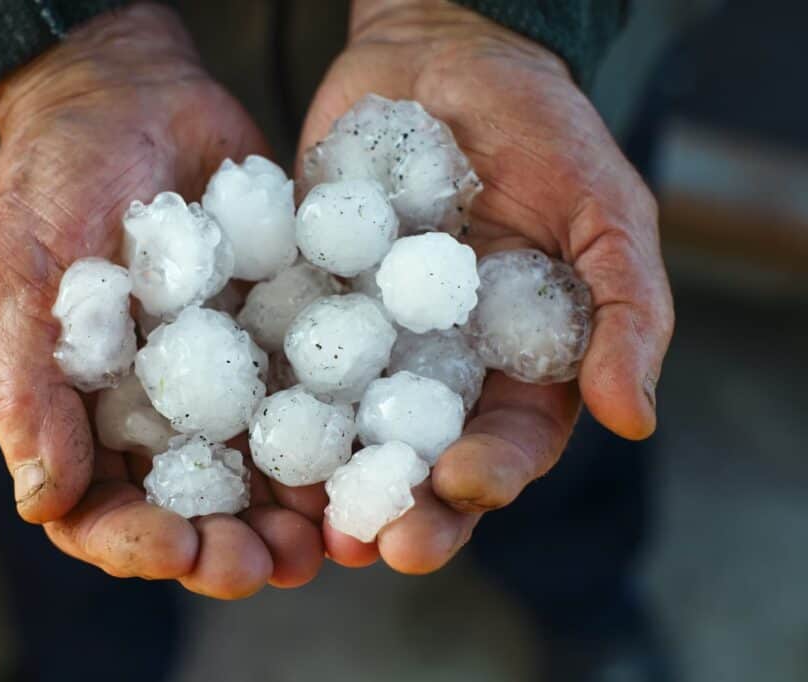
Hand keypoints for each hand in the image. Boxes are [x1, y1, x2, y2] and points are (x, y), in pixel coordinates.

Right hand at [0, 4, 323, 597]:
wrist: (134, 95)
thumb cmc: (57, 176)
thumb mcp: (25, 268)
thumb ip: (27, 379)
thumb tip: (42, 499)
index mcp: (80, 411)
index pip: (97, 510)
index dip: (134, 543)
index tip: (179, 545)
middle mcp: (153, 411)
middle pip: (189, 510)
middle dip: (228, 547)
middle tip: (272, 563)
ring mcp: (220, 381)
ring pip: (259, 476)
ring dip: (292, 517)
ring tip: (332, 539)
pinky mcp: (278, 342)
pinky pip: (310, 405)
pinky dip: (338, 443)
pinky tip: (369, 461)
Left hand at [299, 0, 673, 571]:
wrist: (442, 56)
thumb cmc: (542, 129)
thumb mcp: (603, 209)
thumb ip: (624, 308)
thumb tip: (636, 417)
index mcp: (517, 362)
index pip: (509, 440)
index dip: (490, 474)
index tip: (460, 487)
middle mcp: (437, 368)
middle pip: (420, 458)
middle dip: (402, 508)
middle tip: (375, 546)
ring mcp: (366, 342)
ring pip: (345, 431)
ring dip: (328, 483)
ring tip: (308, 526)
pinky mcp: (305, 305)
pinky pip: (284, 360)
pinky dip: (266, 401)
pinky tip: (245, 434)